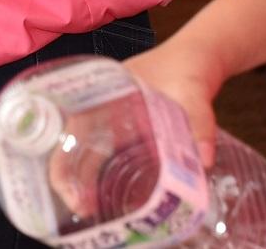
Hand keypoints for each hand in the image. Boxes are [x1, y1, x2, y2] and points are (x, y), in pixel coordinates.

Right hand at [43, 39, 224, 221]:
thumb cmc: (187, 66)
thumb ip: (198, 123)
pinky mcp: (131, 133)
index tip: (73, 193)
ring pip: (91, 154)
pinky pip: (111, 157)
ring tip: (91, 210)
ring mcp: (115, 122)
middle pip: (74, 146)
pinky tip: (111, 196)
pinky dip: (106, 176)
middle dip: (71, 179)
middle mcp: (101, 109)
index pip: (69, 128)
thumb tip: (202, 161)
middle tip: (82, 211)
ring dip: (87, 181)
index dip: (63, 162)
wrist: (201, 56)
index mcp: (101, 93)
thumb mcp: (192, 92)